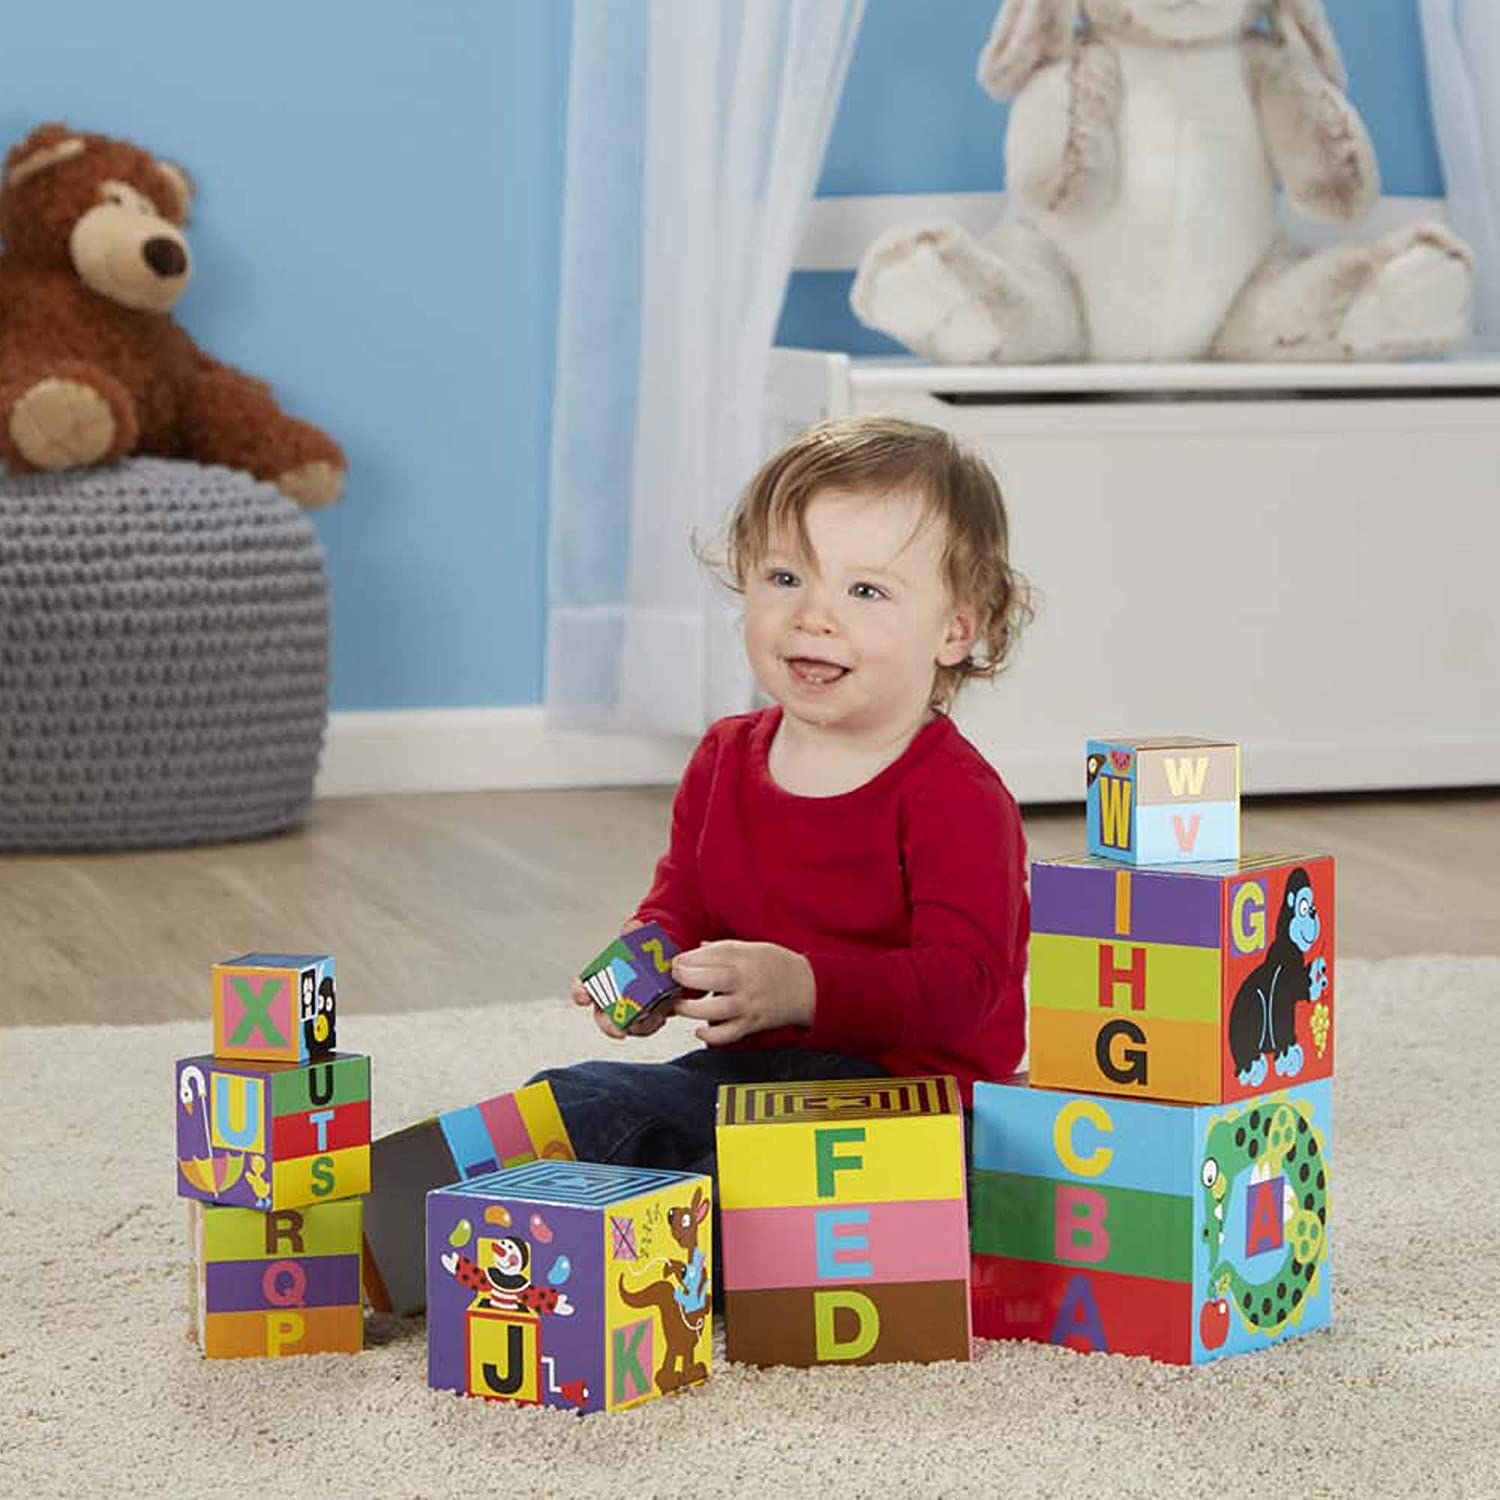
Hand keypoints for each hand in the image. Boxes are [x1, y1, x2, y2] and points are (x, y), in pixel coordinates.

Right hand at [571, 918, 674, 1041]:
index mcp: (601, 979)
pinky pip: (645, 1027)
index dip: (580, 993)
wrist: (664, 960)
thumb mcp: (639, 937)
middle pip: (601, 1017)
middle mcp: (610, 999)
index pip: (583, 988)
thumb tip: (632, 926)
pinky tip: (662, 1015)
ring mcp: (627, 1011)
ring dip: (636, 1026)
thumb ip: (634, 932)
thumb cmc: (642, 950)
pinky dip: (653, 1024)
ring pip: (626, 1026)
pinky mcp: (646, 1017)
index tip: (583, 997)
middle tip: (619, 1029)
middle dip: (609, 1025)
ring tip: (652, 1017)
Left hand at [670, 941, 814, 1045]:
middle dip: (684, 979)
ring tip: (680, 1005)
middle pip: (708, 978)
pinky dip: (710, 1035)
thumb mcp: (753, 947)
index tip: (676, 963)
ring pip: (712, 1009)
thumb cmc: (779, 966)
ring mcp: (747, 1004)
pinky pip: (726, 1035)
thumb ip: (722, 949)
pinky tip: (700, 1030)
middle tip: (674, 980)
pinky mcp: (751, 1024)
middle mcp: (745, 980)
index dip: (686, 959)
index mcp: (744, 956)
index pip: (708, 954)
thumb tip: (696, 950)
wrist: (808, 988)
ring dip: (690, 1008)